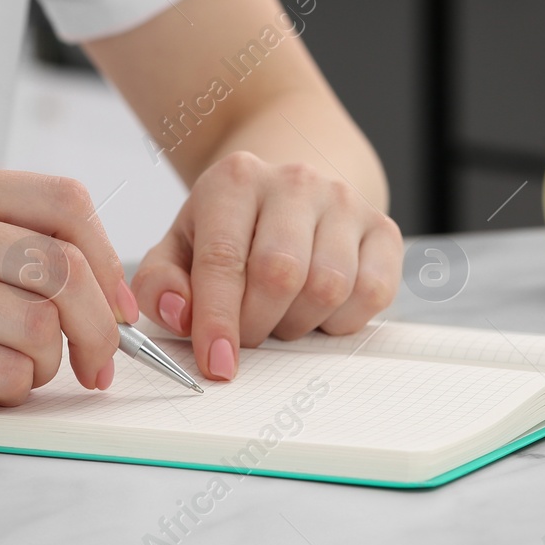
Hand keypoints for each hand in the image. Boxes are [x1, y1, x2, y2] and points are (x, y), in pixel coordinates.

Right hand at [0, 165, 135, 418]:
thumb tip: (93, 285)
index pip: (65, 202)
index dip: (107, 258)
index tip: (118, 305)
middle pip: (65, 268)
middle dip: (102, 326)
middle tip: (98, 364)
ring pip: (40, 326)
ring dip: (49, 365)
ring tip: (19, 374)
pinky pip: (3, 373)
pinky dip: (11, 392)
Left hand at [131, 152, 401, 381]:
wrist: (290, 190)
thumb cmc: (230, 228)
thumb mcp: (180, 247)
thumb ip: (161, 284)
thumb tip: (177, 313)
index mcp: (235, 180)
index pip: (224, 258)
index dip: (218, 319)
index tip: (216, 364)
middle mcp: (294, 181)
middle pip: (280, 274)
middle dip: (258, 324)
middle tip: (247, 335)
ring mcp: (344, 202)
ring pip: (329, 287)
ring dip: (298, 323)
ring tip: (280, 315)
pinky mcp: (383, 229)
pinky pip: (372, 293)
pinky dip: (342, 320)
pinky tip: (318, 310)